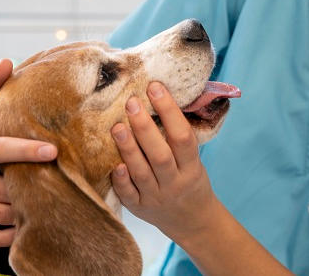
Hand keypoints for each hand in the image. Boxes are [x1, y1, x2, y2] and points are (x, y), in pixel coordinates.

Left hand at [111, 82, 219, 243]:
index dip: (169, 111)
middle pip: (160, 155)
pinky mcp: (140, 209)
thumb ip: (179, 139)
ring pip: (142, 172)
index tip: (155, 88)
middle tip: (131, 102)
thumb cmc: (189, 179)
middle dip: (145, 127)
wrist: (191, 220)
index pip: (183, 137)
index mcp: (192, 167)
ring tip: (116, 126)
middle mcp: (175, 183)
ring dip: (128, 148)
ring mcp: (156, 197)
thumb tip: (158, 97)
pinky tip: (114, 164)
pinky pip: (129, 195)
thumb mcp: (194, 160)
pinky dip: (122, 180)